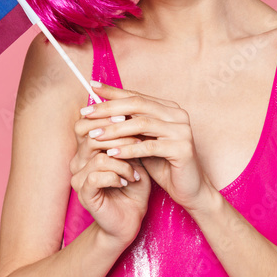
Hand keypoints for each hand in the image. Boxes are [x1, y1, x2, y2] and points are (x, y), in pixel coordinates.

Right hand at [69, 100, 150, 246]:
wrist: (131, 218)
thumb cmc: (133, 186)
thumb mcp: (133, 155)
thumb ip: (129, 134)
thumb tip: (135, 108)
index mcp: (86, 149)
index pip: (86, 123)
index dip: (107, 117)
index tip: (131, 117)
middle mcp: (78, 161)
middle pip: (89, 135)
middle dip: (118, 135)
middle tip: (138, 140)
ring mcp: (79, 178)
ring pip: (97, 155)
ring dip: (123, 160)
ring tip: (136, 170)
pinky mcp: (85, 193)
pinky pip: (97, 175)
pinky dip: (117, 175)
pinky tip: (129, 180)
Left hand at [80, 82, 217, 212]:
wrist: (190, 189)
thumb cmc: (163, 164)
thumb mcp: (142, 141)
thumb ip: (129, 124)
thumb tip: (99, 108)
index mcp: (169, 108)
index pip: (137, 95)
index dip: (113, 92)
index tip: (91, 87)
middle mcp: (177, 114)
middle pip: (137, 105)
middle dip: (109, 109)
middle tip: (86, 114)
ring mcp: (182, 130)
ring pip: (142, 124)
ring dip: (115, 130)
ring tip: (94, 135)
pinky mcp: (183, 149)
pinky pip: (150, 146)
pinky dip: (128, 149)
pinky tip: (111, 154)